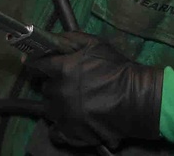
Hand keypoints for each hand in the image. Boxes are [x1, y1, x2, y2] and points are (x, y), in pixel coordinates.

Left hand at [24, 31, 163, 149]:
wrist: (137, 99)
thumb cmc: (116, 68)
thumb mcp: (94, 44)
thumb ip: (69, 39)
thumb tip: (48, 40)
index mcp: (62, 69)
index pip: (36, 65)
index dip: (36, 63)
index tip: (37, 65)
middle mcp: (59, 93)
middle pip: (45, 88)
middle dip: (54, 85)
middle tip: (68, 84)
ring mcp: (64, 115)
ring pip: (49, 108)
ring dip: (57, 104)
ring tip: (72, 102)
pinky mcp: (72, 133)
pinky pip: (55, 132)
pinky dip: (59, 127)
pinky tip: (69, 121)